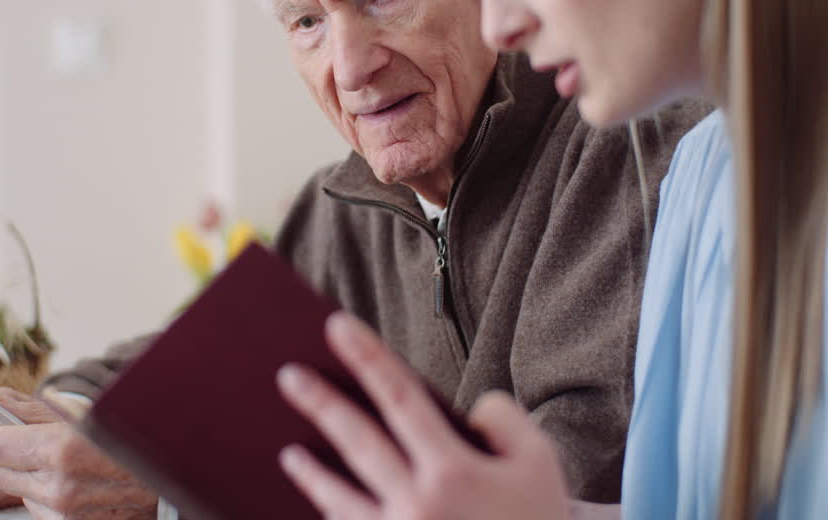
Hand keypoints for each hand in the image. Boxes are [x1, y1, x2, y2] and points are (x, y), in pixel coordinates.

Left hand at [0, 391, 157, 519]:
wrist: (171, 481)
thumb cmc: (133, 440)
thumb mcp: (87, 413)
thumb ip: (33, 413)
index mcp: (62, 449)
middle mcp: (60, 485)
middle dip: (8, 456)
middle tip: (32, 443)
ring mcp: (65, 512)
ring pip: (19, 490)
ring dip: (32, 477)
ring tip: (67, 463)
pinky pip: (40, 509)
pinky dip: (49, 495)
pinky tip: (77, 482)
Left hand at [276, 312, 571, 519]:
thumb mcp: (541, 461)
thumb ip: (503, 418)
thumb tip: (463, 409)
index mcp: (454, 471)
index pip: (399, 398)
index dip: (367, 357)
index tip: (336, 326)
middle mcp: (419, 505)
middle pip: (358, 442)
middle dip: (320, 403)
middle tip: (287, 374)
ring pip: (342, 498)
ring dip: (312, 474)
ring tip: (289, 451)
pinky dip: (334, 515)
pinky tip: (323, 504)